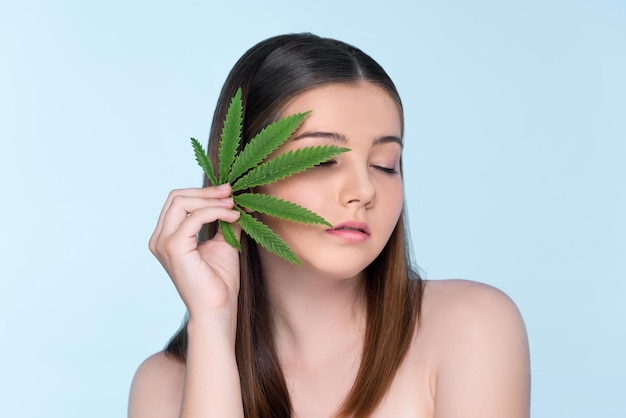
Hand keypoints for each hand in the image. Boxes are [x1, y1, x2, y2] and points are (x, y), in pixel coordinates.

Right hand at [149, 184, 240, 326]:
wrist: (217, 309)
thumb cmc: (219, 282)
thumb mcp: (224, 243)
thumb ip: (225, 221)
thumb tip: (237, 201)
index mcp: (167, 237)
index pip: (178, 202)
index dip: (203, 192)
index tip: (228, 192)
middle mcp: (160, 239)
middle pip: (176, 197)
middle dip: (206, 191)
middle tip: (230, 192)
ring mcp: (163, 242)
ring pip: (182, 201)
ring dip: (211, 199)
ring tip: (233, 204)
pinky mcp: (174, 247)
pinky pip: (195, 216)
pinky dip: (216, 212)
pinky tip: (233, 216)